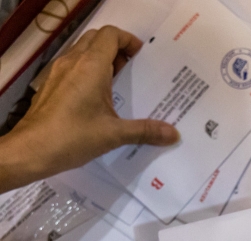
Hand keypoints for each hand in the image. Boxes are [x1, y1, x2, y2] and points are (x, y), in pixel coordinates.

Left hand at [0, 26, 178, 190]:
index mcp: (91, 67)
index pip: (110, 35)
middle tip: (132, 68)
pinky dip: (88, 72)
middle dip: (116, 48)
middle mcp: (73, 63)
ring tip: (118, 82)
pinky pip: (73, 67)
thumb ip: (145, 131)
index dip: (128, 41)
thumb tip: (173, 134)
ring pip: (83, 52)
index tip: (141, 56)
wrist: (32, 149)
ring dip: (102, 60)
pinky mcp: (52, 85)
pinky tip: (98, 97)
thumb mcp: (114, 134)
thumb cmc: (72, 136)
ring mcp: (59, 72)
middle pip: (96, 39)